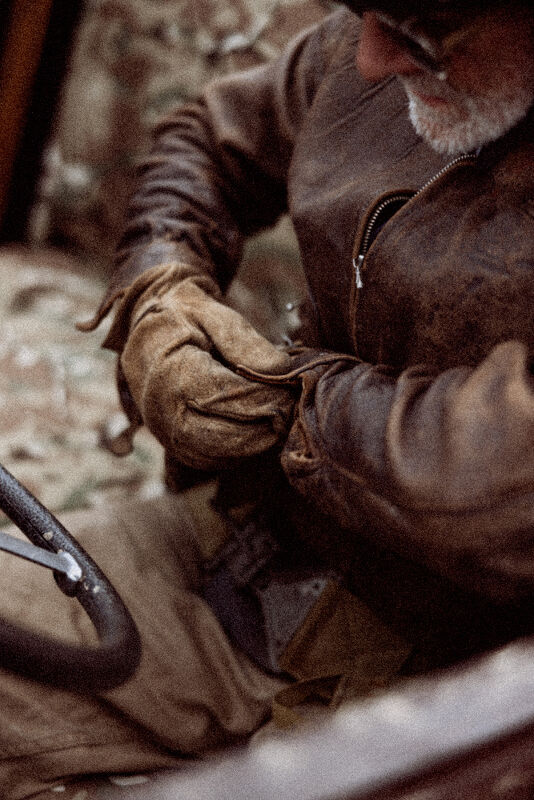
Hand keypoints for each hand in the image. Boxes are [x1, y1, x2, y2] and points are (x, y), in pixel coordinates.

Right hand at [116, 266, 295, 469]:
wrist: (147, 333)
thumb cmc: (184, 319)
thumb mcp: (213, 315)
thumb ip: (246, 342)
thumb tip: (280, 372)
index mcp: (171, 373)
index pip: (227, 397)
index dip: (264, 398)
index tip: (290, 390)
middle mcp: (163, 411)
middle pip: (224, 435)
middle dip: (264, 426)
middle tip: (289, 409)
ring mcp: (165, 433)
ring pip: (219, 455)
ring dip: (254, 442)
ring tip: (277, 418)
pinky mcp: (173, 445)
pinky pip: (211, 460)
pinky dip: (239, 451)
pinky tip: (256, 429)